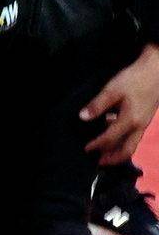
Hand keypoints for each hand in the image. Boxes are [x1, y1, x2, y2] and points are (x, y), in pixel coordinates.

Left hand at [84, 46, 158, 162]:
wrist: (156, 71)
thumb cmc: (135, 79)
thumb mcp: (112, 90)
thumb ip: (98, 105)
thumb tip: (83, 118)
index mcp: (130, 121)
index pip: (110, 139)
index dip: (97, 145)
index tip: (86, 149)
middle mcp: (139, 126)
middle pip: (127, 150)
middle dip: (113, 158)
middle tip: (100, 163)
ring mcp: (143, 123)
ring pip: (132, 143)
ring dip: (118, 150)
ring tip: (105, 152)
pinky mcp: (145, 118)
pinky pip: (133, 135)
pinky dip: (123, 138)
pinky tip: (111, 130)